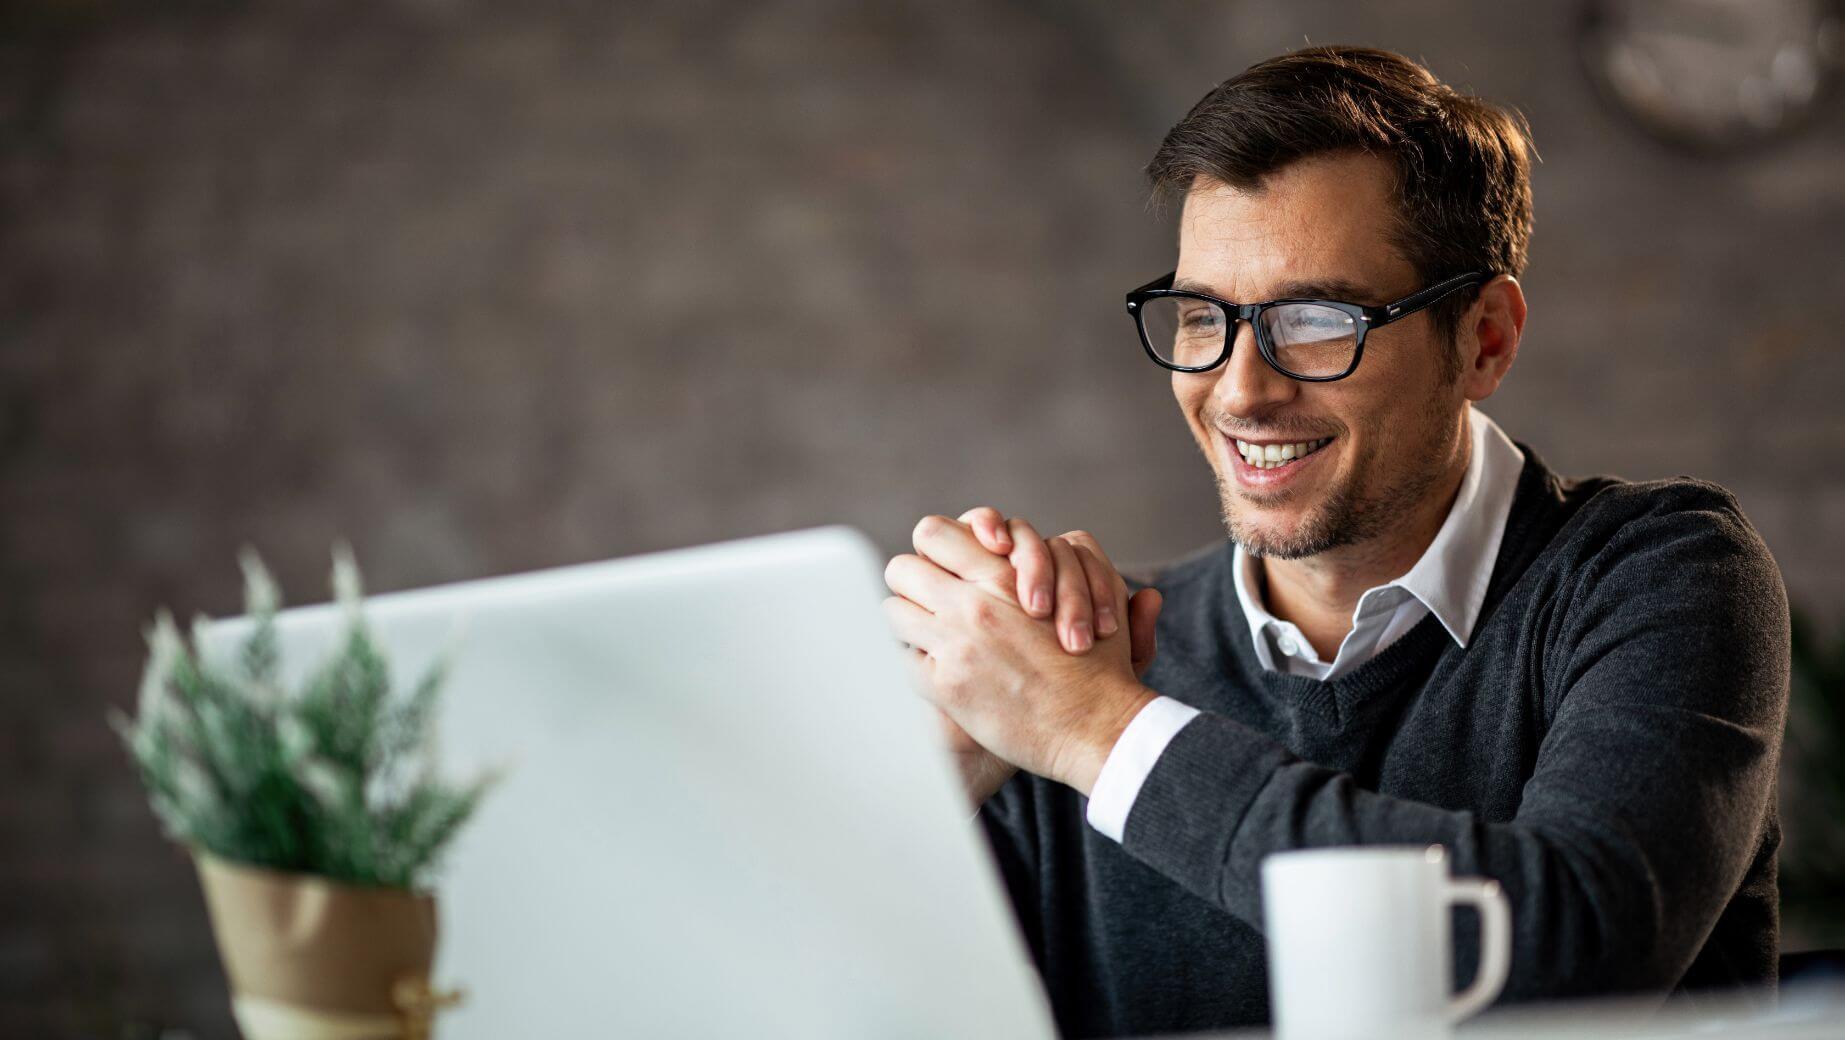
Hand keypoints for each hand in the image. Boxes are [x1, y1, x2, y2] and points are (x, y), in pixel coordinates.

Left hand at [884, 516, 1158, 794]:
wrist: (1096, 725)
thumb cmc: (1099, 664)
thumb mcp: (1088, 592)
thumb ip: (1051, 565)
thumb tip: (1008, 553)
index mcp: (1002, 576)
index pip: (933, 533)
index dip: (933, 549)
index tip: (945, 568)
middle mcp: (973, 603)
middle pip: (902, 569)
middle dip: (911, 584)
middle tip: (928, 603)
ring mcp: (955, 644)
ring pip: (894, 612)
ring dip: (909, 624)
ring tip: (930, 639)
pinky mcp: (946, 686)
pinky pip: (903, 661)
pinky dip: (916, 666)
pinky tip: (939, 675)